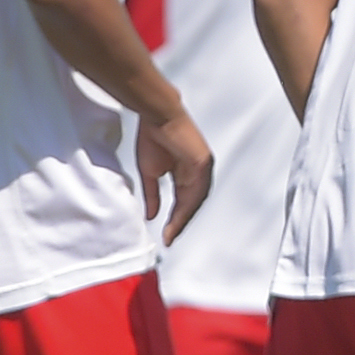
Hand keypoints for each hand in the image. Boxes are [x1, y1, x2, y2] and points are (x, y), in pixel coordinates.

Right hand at [138, 106, 213, 243]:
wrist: (157, 116)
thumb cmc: (154, 137)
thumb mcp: (151, 173)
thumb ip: (153, 195)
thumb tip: (152, 215)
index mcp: (188, 174)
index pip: (184, 203)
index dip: (175, 220)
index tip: (166, 236)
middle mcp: (199, 173)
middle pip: (192, 205)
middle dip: (180, 223)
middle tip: (169, 239)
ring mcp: (203, 168)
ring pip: (196, 200)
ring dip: (184, 218)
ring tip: (172, 232)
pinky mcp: (203, 163)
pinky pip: (197, 190)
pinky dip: (188, 206)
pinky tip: (179, 217)